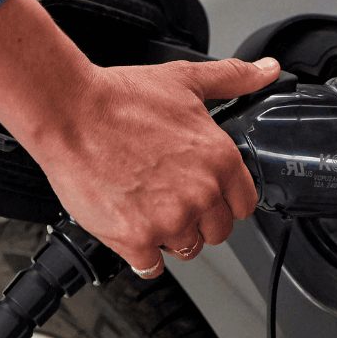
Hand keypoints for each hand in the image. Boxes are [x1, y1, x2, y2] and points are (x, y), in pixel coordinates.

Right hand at [0, 0, 279, 278]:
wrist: (70, 113)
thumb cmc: (119, 98)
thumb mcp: (185, 80)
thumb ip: (233, 78)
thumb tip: (267, 70)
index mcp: (219, 159)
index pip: (244, 204)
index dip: (224, 200)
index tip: (205, 194)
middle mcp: (200, 193)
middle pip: (217, 232)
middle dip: (197, 219)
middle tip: (168, 198)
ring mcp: (169, 220)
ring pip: (185, 248)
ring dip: (168, 235)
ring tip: (144, 206)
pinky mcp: (136, 239)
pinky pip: (151, 267)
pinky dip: (141, 253)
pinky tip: (129, 227)